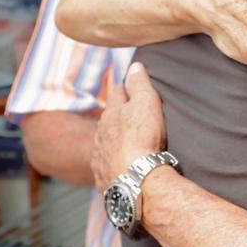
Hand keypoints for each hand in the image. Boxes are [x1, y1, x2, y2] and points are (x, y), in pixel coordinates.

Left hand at [90, 63, 167, 189]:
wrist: (135, 181)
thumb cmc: (142, 139)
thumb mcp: (146, 104)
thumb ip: (140, 84)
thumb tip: (135, 65)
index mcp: (111, 113)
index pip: (117, 93)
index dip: (125, 89)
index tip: (131, 88)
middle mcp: (101, 134)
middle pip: (108, 119)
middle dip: (118, 117)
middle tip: (132, 117)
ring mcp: (100, 157)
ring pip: (105, 143)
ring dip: (114, 142)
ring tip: (128, 145)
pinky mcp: (103, 178)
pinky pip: (107, 167)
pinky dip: (114, 164)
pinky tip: (122, 168)